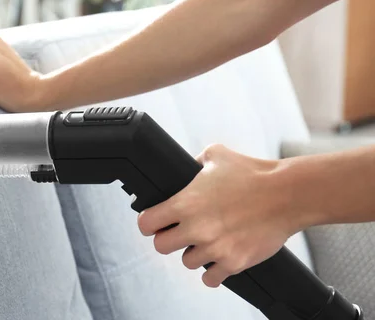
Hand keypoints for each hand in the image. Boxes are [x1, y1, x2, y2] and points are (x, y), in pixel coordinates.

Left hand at [137, 144, 300, 287]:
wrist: (288, 193)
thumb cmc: (254, 173)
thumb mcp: (216, 155)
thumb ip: (195, 162)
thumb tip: (189, 166)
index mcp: (184, 203)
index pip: (146, 222)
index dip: (149, 222)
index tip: (155, 221)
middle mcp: (195, 228)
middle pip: (161, 246)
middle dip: (169, 239)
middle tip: (180, 233)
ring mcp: (214, 248)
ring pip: (187, 262)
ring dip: (194, 253)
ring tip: (206, 242)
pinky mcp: (234, 262)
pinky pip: (211, 279)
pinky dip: (213, 272)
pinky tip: (219, 259)